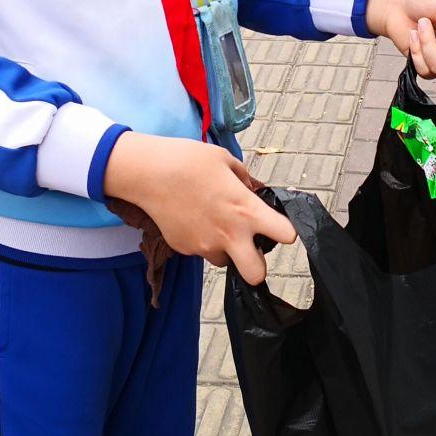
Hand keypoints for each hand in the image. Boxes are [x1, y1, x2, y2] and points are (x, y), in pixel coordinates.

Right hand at [102, 132, 294, 284]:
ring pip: (225, 262)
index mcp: (246, 210)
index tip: (281, 227)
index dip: (287, 232)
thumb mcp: (226, 161)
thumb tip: (255, 191)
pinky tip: (192, 219)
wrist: (148, 173)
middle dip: (257, 265)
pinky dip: (202, 241)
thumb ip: (246, 181)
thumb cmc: (189, 160)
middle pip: (257, 275)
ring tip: (214, 224)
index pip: (286, 235)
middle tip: (250, 246)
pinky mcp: (184, 249)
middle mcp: (229, 234)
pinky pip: (202, 252)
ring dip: (226, 250)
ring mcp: (204, 246)